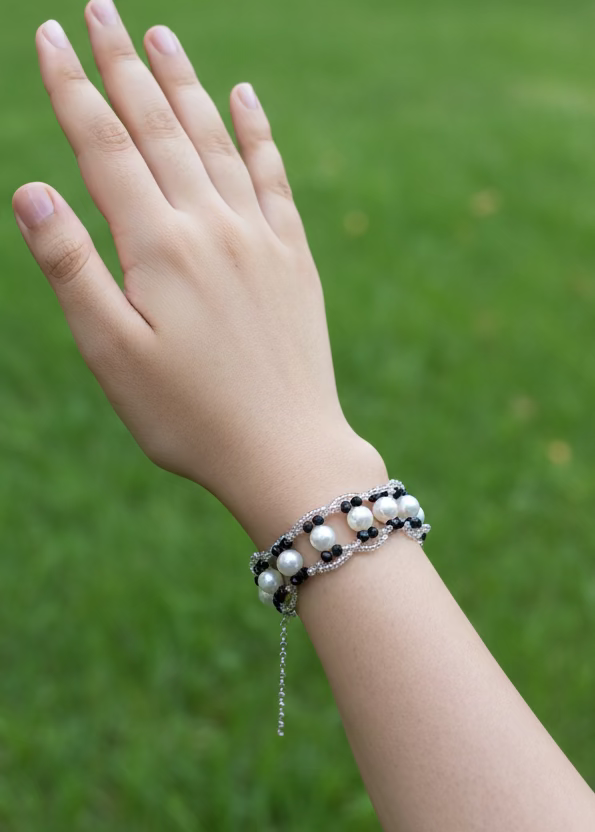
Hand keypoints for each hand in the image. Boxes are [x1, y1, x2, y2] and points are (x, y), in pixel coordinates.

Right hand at [13, 2, 383, 541]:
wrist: (286, 449)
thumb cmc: (189, 415)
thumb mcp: (113, 353)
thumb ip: (73, 269)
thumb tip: (30, 191)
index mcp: (159, 247)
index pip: (104, 146)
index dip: (73, 87)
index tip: (51, 35)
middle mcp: (212, 226)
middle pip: (160, 127)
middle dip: (124, 65)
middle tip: (102, 8)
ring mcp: (259, 238)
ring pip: (216, 140)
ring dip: (185, 84)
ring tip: (161, 36)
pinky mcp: (293, 258)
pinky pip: (273, 178)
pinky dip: (257, 133)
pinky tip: (245, 97)